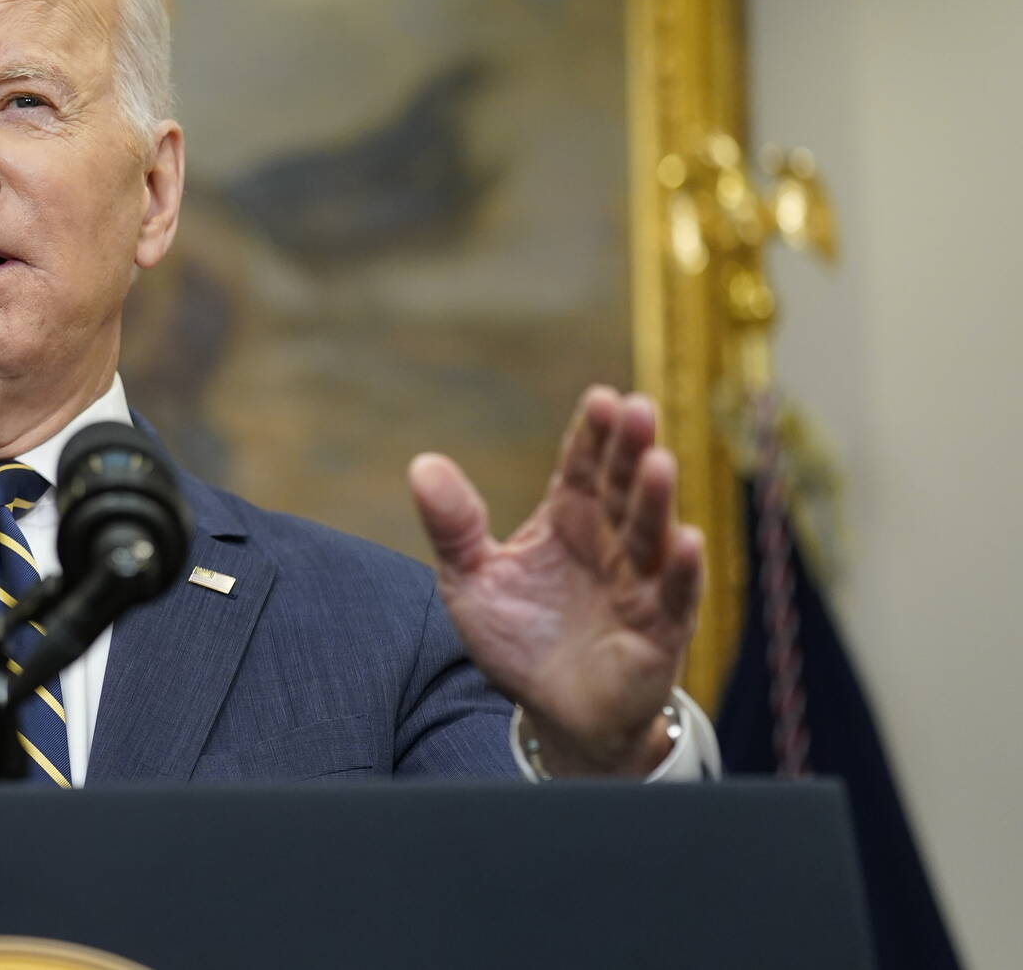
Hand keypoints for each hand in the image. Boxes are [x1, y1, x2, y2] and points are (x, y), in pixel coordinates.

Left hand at [409, 386, 702, 775]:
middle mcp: (609, 543)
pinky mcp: (659, 632)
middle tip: (638, 408)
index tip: (601, 398)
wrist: (551, 713)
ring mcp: (639, 585)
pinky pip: (676, 598)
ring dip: (656, 499)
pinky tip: (687, 540)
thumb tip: (422, 464)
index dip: (592, 435)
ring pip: (651, 535)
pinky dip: (682, 571)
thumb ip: (453, 525)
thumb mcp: (471, 579)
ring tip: (659, 460)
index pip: (582, 468)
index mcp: (567, 520)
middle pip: (621, 489)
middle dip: (630, 449)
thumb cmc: (520, 638)